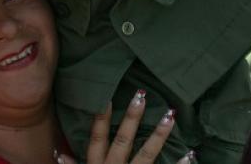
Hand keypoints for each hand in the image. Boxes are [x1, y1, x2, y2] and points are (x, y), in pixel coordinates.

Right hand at [56, 91, 195, 163]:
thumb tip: (59, 152)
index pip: (97, 140)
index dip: (101, 119)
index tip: (107, 96)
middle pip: (122, 142)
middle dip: (132, 119)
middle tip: (142, 95)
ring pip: (146, 156)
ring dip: (158, 135)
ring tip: (170, 115)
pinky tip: (191, 155)